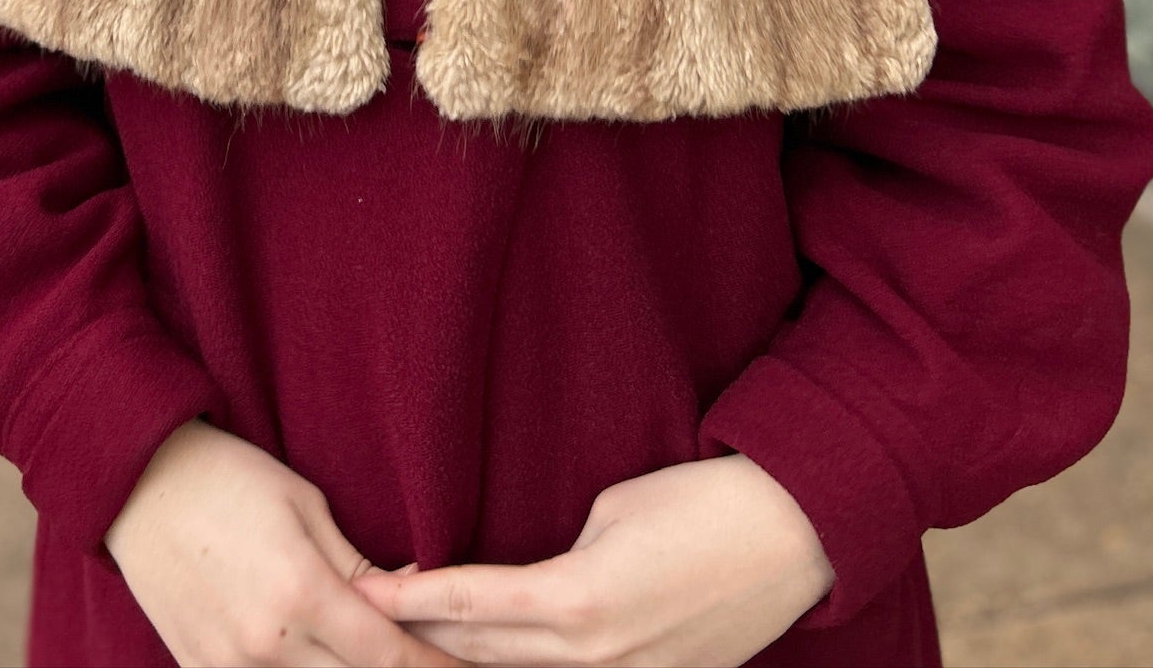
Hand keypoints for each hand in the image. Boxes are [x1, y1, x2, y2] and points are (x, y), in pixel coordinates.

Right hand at [105, 417, 464, 665]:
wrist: (138, 484)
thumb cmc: (231, 479)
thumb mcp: (307, 507)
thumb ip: (361, 568)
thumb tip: (416, 597)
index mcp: (301, 594)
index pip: (387, 656)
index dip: (432, 667)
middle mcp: (265, 645)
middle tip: (436, 662)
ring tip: (378, 656)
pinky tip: (323, 660)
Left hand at [350, 454, 834, 665]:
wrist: (791, 533)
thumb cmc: (699, 500)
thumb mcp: (610, 509)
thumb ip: (556, 558)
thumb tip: (525, 583)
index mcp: (575, 600)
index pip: (467, 606)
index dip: (408, 600)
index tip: (361, 593)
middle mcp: (593, 656)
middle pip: (481, 657)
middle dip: (420, 640)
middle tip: (367, 619)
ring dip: (468, 661)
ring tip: (417, 643)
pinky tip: (495, 660)